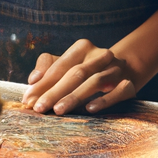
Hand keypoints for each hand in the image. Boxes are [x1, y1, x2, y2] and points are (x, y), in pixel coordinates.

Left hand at [21, 39, 141, 115]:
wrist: (126, 70)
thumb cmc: (87, 70)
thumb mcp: (67, 65)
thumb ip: (47, 69)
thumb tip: (32, 80)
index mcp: (82, 48)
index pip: (60, 65)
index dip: (43, 82)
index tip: (28, 99)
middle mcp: (100, 55)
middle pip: (75, 73)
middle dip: (54, 92)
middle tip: (38, 108)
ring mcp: (116, 69)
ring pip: (94, 82)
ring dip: (74, 96)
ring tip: (58, 110)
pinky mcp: (129, 84)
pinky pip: (118, 91)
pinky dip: (104, 100)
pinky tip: (89, 109)